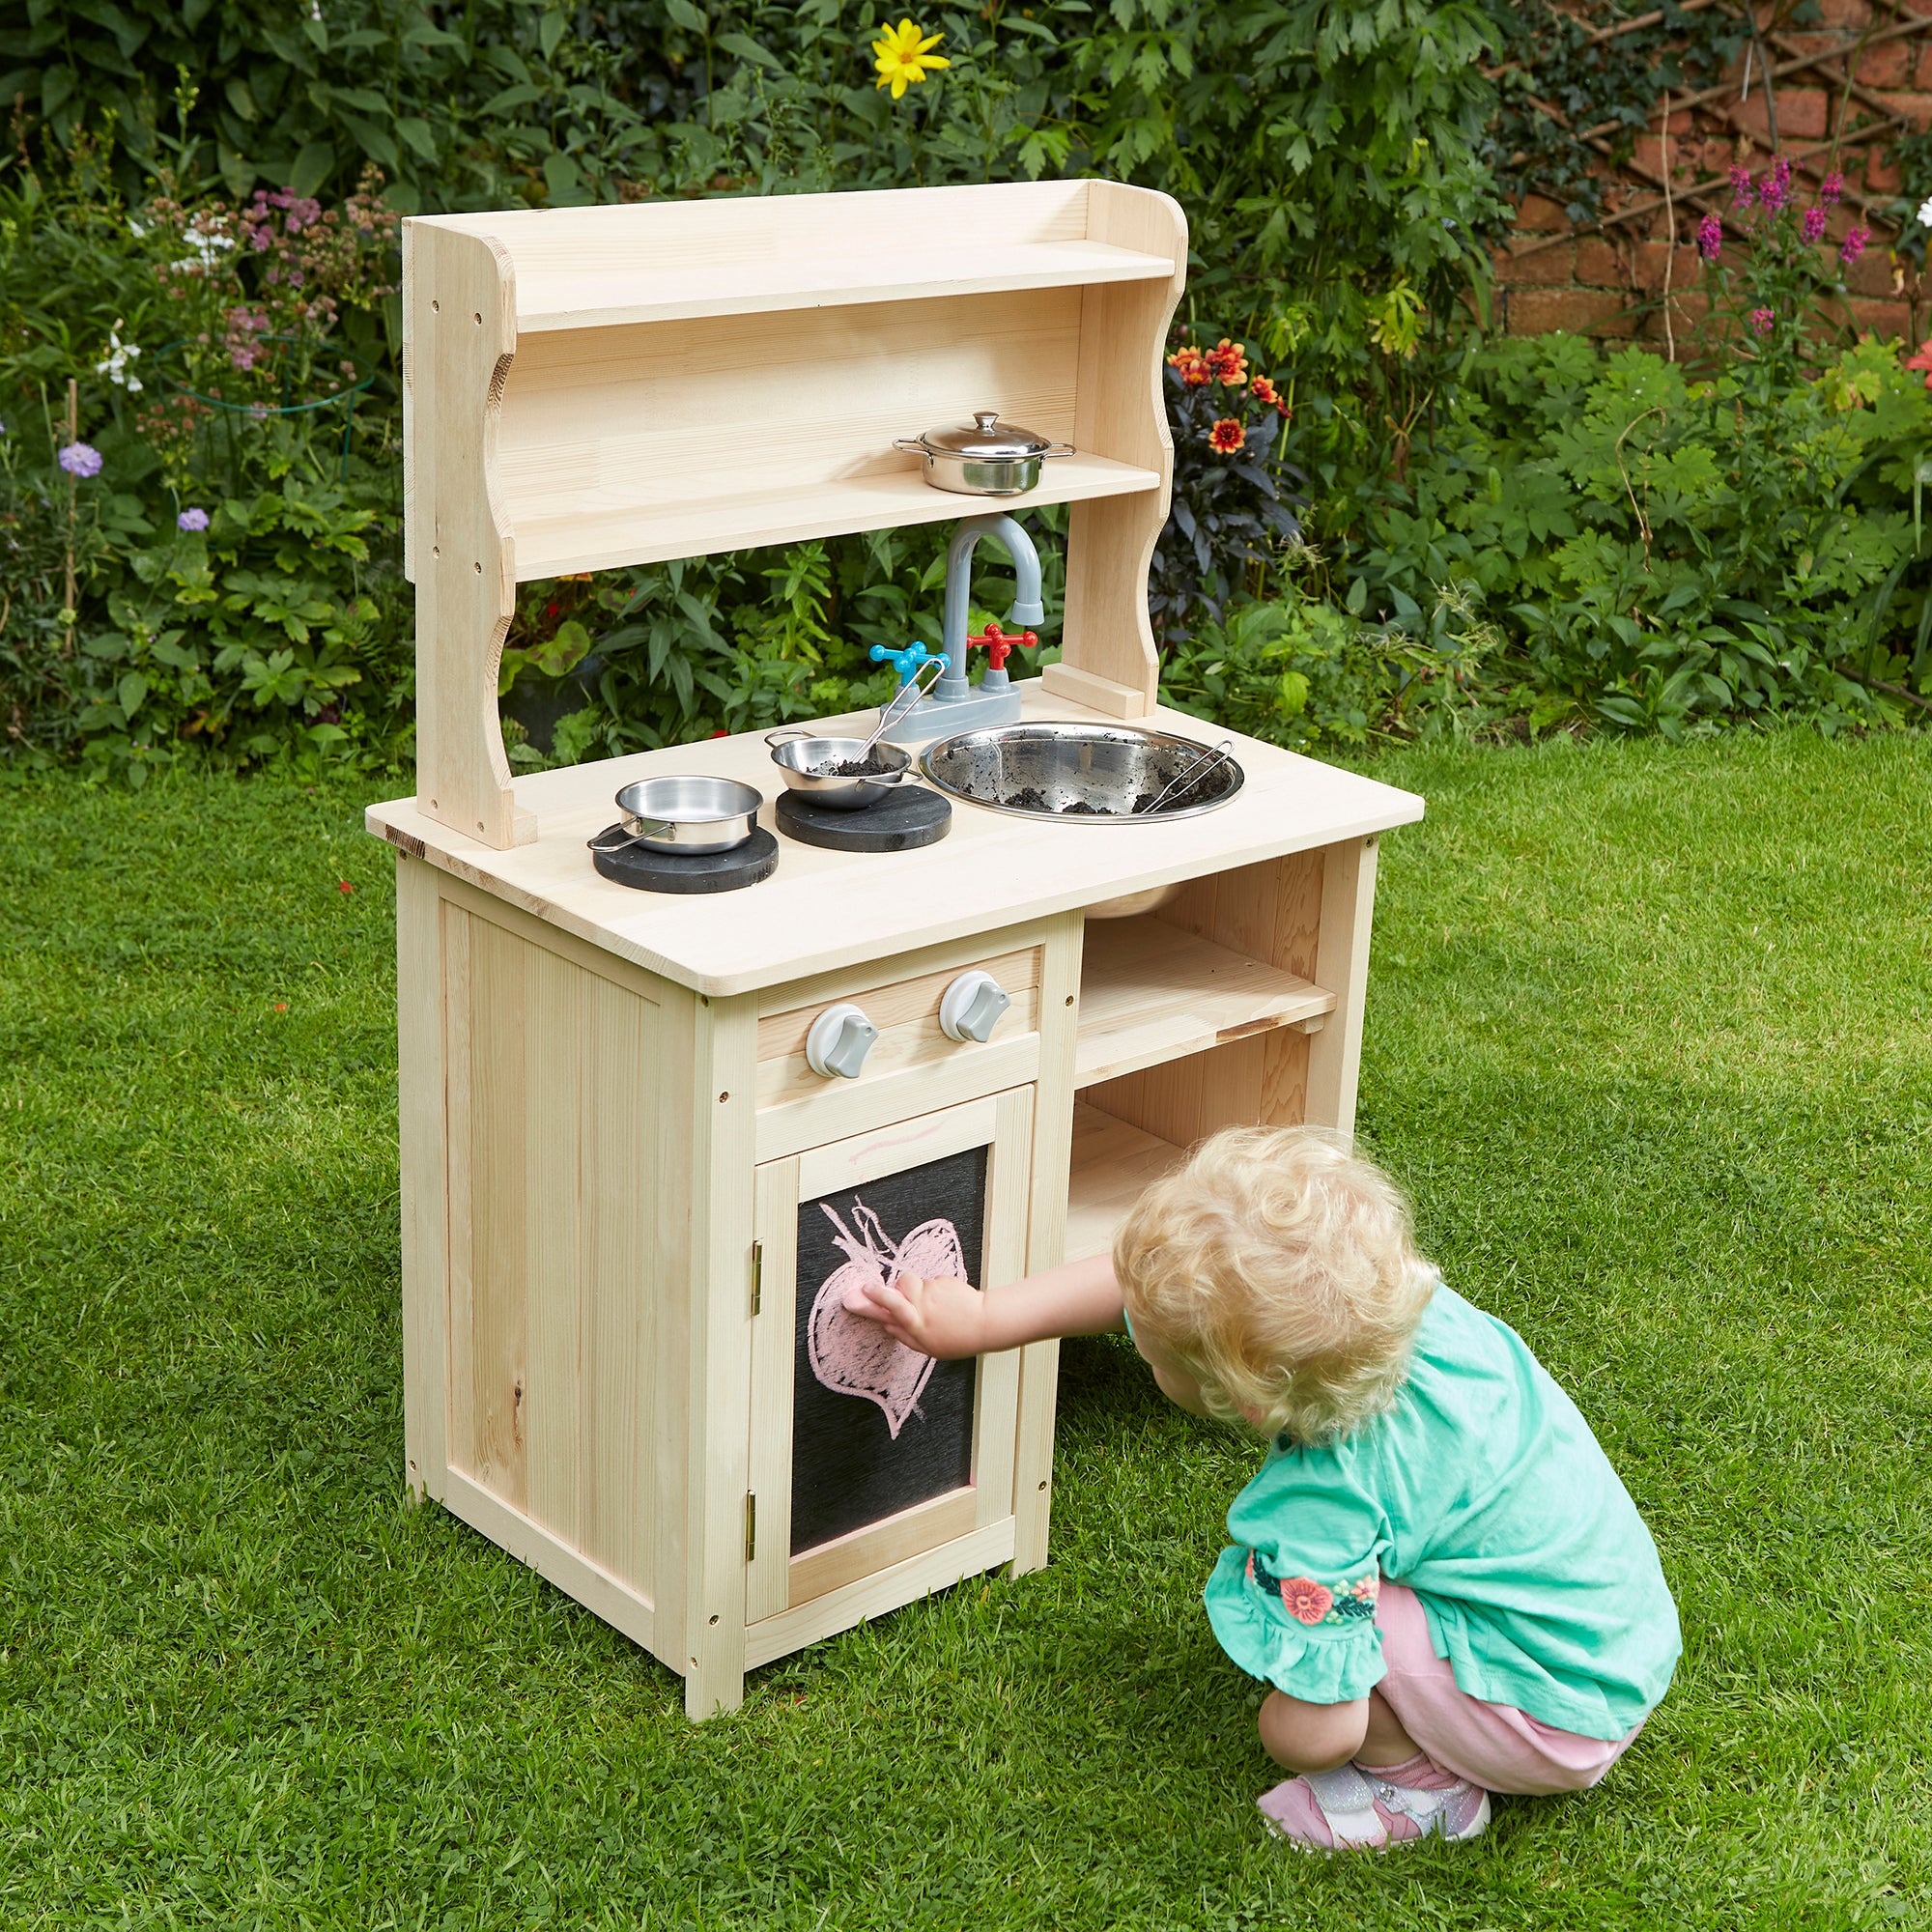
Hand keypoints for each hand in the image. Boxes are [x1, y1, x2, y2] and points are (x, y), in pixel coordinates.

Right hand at [841, 1271, 987, 1358]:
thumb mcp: (928, 1347)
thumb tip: (887, 1325)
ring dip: (920, 1291)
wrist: (985, 1323)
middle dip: (890, 1288)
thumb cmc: (957, 1339)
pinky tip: (948, 1302)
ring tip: (936, 1306)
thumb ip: (905, 1336)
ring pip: (916, 1283)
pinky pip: (932, 1281)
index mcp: (917, 1325)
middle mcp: (923, 1306)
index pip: (890, 1308)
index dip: (874, 1299)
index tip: (860, 1292)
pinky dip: (936, 1290)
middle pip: (900, 1287)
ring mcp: (934, 1291)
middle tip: (887, 1292)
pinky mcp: (944, 1281)